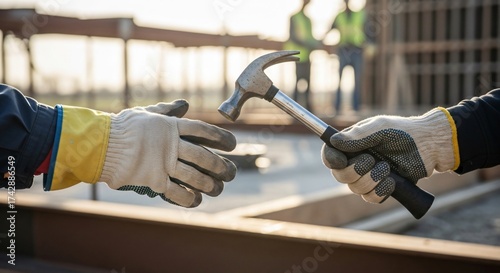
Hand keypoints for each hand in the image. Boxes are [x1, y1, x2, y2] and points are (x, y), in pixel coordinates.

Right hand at [99, 100, 236, 207]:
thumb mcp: (148, 113)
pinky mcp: (153, 180)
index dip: (221, 137)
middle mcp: (171, 145)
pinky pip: (177, 192)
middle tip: (231, 173)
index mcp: (171, 126)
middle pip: (204, 157)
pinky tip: (196, 200)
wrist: (101, 144)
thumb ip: (168, 110)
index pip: (203, 131)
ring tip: (217, 189)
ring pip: (194, 177)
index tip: (233, 144)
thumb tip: (184, 104)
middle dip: (221, 166)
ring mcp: (163, 163)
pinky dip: (189, 198)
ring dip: (209, 185)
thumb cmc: (123, 127)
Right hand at [322, 108, 457, 202]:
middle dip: (355, 171)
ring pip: (355, 188)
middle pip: (340, 175)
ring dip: (371, 180)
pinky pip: (370, 198)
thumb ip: (357, 136)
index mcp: (352, 145)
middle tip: (372, 160)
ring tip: (387, 168)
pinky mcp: (381, 188)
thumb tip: (334, 142)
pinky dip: (380, 191)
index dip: (331, 160)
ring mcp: (368, 176)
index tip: (340, 160)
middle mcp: (356, 161)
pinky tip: (392, 181)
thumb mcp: (380, 128)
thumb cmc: (404, 132)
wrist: (429, 146)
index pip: (330, 155)